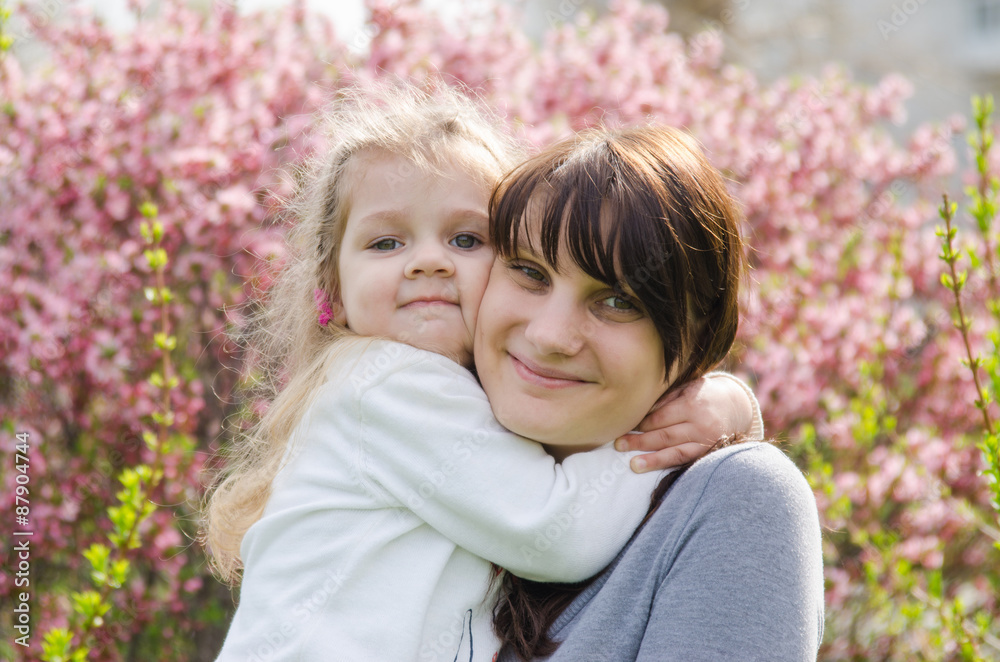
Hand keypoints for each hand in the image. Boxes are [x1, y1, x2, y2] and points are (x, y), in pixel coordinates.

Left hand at [614, 374, 754, 472]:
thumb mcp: (687, 387)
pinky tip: (652, 468)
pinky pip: (685, 461)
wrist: (736, 407)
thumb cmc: (703, 394)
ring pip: (675, 452)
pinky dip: (668, 465)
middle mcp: (700, 424)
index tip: (624, 426)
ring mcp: (706, 441)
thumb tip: (640, 411)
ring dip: (652, 459)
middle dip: (639, 441)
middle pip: (664, 435)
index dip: (641, 423)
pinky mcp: (708, 453)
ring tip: (633, 465)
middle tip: (618, 444)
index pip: (660, 417)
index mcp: (692, 404)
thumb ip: (666, 398)